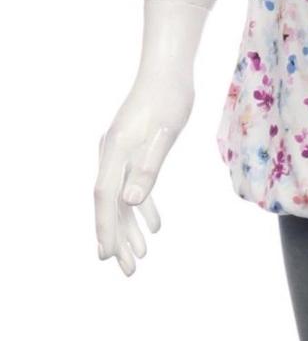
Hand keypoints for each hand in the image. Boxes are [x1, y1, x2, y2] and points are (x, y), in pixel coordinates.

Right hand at [94, 75, 192, 275]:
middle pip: (111, 204)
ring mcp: (120, 153)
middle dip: (118, 239)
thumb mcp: (165, 133)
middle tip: (127, 270)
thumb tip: (130, 201)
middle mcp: (111, 154)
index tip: (107, 256)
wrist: (168, 70)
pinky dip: (142, 206)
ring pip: (121, 199)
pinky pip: (132, 185)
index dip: (106, 228)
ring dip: (130, 228)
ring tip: (140, 256)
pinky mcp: (132, 150)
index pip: (106, 198)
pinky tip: (155, 225)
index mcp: (115, 151)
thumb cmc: (169, 98)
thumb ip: (147, 168)